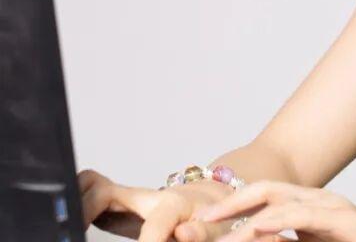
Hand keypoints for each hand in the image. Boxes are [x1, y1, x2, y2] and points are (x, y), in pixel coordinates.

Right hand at [78, 168, 236, 241]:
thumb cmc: (218, 220)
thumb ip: (202, 233)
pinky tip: (72, 226)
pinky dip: (78, 206)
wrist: (215, 201)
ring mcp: (130, 199)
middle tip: (74, 233)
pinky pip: (93, 197)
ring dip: (76, 204)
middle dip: (84, 210)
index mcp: (173, 205)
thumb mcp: (221, 228)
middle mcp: (146, 197)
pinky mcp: (119, 205)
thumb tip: (183, 234)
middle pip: (103, 191)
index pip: (152, 226)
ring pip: (92, 188)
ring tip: (67, 229)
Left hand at [197, 180, 355, 241]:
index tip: (204, 224)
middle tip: (201, 222)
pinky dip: (272, 222)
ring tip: (219, 235)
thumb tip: (255, 240)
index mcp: (309, 208)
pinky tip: (254, 232)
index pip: (264, 197)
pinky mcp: (342, 218)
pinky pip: (299, 216)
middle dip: (230, 203)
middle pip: (265, 189)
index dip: (233, 205)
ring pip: (277, 199)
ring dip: (243, 216)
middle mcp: (318, 200)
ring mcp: (332, 206)